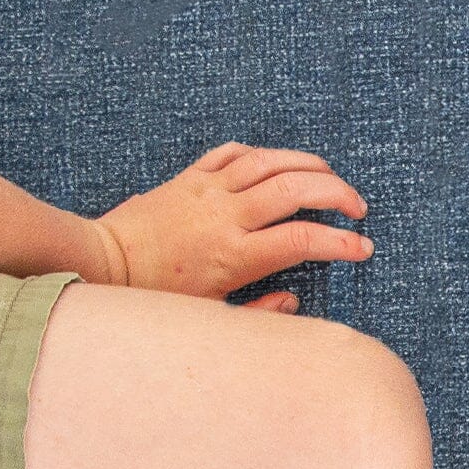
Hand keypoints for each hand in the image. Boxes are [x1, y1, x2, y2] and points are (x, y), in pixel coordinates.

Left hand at [91, 143, 374, 310]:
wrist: (105, 262)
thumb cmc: (157, 295)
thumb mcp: (213, 316)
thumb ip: (261, 312)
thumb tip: (292, 299)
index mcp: (234, 255)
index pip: (302, 240)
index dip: (340, 242)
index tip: (363, 248)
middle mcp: (225, 215)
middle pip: (293, 189)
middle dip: (335, 193)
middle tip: (357, 208)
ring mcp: (207, 189)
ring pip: (269, 161)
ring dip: (308, 164)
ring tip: (332, 177)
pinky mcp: (189, 176)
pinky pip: (233, 153)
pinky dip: (262, 154)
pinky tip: (279, 162)